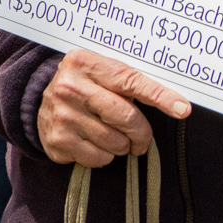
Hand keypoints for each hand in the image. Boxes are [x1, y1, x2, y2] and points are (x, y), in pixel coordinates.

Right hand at [36, 49, 187, 167]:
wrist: (40, 101)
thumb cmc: (86, 87)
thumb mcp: (102, 73)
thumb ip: (133, 82)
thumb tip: (179, 105)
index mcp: (84, 64)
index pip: (130, 81)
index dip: (159, 97)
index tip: (182, 109)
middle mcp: (70, 88)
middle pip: (127, 118)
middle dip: (142, 133)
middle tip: (141, 138)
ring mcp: (62, 115)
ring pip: (116, 142)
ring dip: (122, 145)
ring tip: (110, 135)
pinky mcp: (58, 140)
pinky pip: (100, 158)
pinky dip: (104, 156)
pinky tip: (93, 143)